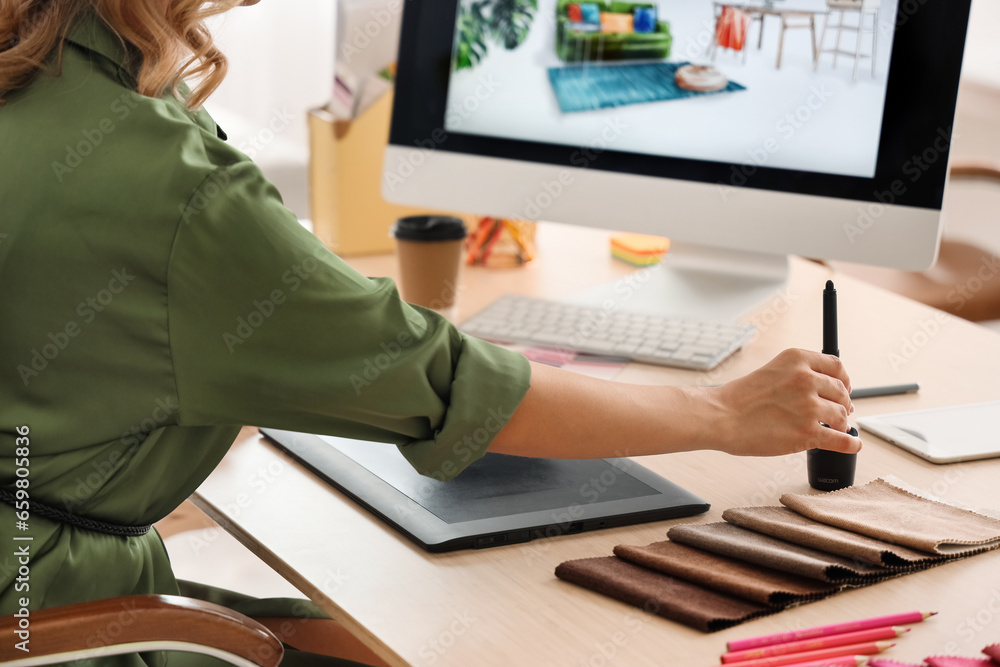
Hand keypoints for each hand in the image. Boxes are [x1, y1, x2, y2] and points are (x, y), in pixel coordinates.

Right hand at [709, 348, 861, 456]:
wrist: (721, 417)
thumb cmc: (739, 398)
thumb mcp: (771, 371)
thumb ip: (797, 375)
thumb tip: (825, 394)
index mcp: (797, 359)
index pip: (836, 366)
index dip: (844, 379)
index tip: (843, 388)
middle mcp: (806, 379)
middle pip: (842, 392)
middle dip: (843, 403)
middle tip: (838, 411)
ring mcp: (809, 407)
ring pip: (843, 416)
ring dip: (841, 423)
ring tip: (832, 428)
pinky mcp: (808, 433)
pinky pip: (842, 440)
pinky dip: (850, 444)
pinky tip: (851, 445)